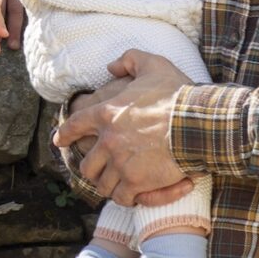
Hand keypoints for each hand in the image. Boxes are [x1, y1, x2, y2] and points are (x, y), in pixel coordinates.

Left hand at [53, 49, 191, 204]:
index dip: (65, 134)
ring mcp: (121, 163)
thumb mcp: (153, 64)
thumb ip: (129, 60)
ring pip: (102, 183)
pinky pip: (122, 197)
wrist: (199, 123)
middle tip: (99, 170)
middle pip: (87, 164)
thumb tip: (111, 66)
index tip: (59, 141)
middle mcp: (108, 140)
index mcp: (106, 113)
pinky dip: (126, 198)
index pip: (74, 125)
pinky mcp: (136, 182)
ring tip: (114, 185)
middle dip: (92, 168)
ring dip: (108, 185)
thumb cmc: (178, 95)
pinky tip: (131, 196)